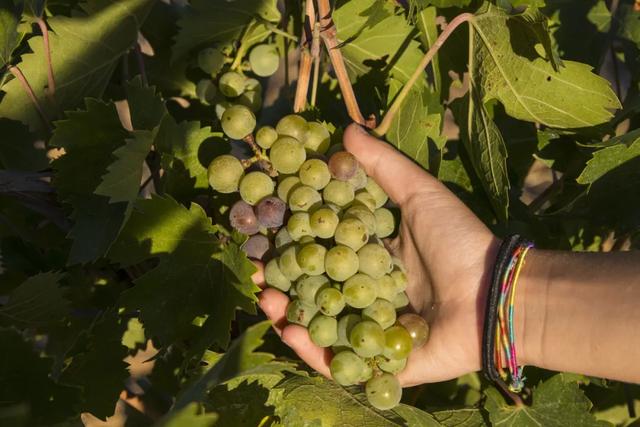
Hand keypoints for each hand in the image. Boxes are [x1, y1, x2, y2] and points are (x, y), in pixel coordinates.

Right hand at [253, 123, 498, 385]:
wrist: (496, 293)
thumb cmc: (459, 241)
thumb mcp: (419, 195)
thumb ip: (383, 166)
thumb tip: (346, 129)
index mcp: (371, 258)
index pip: (322, 250)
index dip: (291, 244)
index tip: (264, 234)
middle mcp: (366, 293)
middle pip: (313, 290)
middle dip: (280, 284)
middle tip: (255, 274)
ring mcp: (370, 329)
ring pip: (320, 325)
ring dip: (287, 315)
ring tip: (265, 302)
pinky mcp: (380, 362)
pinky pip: (340, 361)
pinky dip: (312, 350)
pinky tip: (290, 331)